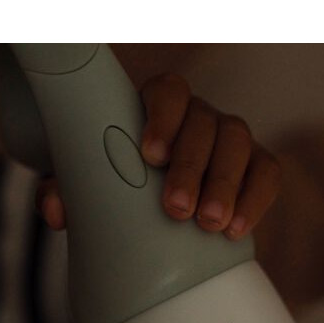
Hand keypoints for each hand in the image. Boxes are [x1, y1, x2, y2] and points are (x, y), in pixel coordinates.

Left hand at [36, 73, 281, 239]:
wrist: (159, 211)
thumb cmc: (122, 186)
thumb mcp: (89, 184)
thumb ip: (67, 190)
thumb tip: (56, 210)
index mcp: (159, 108)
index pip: (169, 91)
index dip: (164, 117)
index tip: (151, 154)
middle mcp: (199, 117)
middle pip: (206, 122)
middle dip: (193, 165)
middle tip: (176, 208)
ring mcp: (232, 141)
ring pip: (239, 144)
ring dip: (225, 184)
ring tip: (209, 225)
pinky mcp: (258, 169)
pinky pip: (268, 174)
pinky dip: (256, 199)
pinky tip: (237, 230)